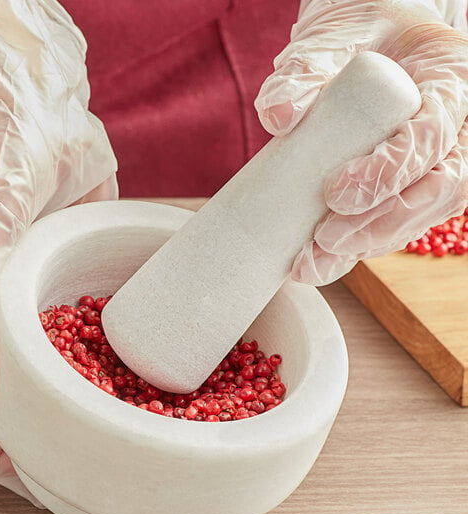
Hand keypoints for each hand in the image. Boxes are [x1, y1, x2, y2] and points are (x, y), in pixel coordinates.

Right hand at [0, 0, 116, 500]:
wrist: (39, 111)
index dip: (7, 457)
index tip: (47, 484)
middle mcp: (12, 324)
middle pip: (33, 404)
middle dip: (63, 442)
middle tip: (108, 471)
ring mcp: (53, 307)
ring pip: (77, 375)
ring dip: (103, 407)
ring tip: (143, 435)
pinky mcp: (88, 284)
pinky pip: (110, 335)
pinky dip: (131, 362)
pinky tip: (163, 378)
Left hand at [255, 0, 467, 283]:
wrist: (367, 44)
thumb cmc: (356, 35)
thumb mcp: (331, 37)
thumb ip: (305, 69)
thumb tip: (278, 116)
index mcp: (450, 80)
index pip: (434, 136)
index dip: (390, 172)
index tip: (336, 194)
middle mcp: (457, 126)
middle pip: (440, 188)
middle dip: (382, 222)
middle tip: (326, 240)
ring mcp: (440, 160)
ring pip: (423, 215)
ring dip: (369, 244)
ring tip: (313, 263)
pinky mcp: (413, 187)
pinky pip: (398, 224)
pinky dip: (360, 247)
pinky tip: (320, 261)